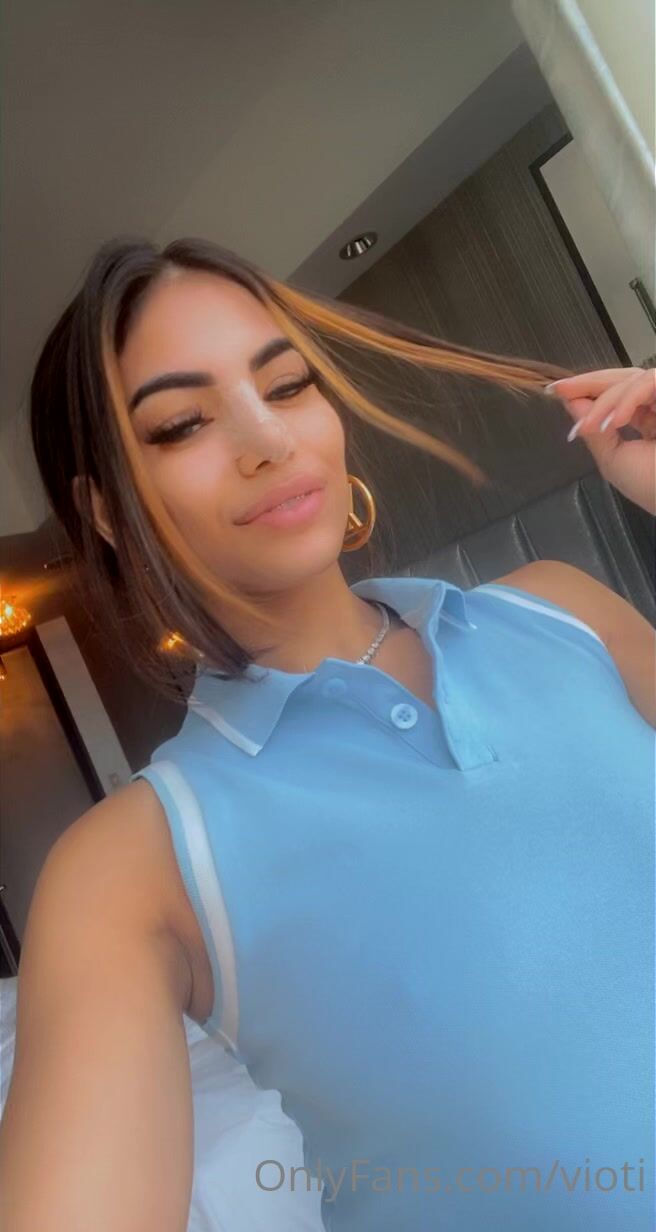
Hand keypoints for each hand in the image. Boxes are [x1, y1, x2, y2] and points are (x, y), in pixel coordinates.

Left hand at [546, 367, 655, 514]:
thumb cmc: (651, 486)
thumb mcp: (613, 460)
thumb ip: (593, 431)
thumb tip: (571, 403)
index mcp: (647, 421)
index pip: (616, 396)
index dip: (588, 391)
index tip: (557, 391)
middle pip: (623, 380)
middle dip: (589, 383)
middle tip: (561, 389)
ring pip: (634, 378)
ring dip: (607, 399)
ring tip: (592, 424)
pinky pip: (651, 380)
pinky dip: (629, 398)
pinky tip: (614, 420)